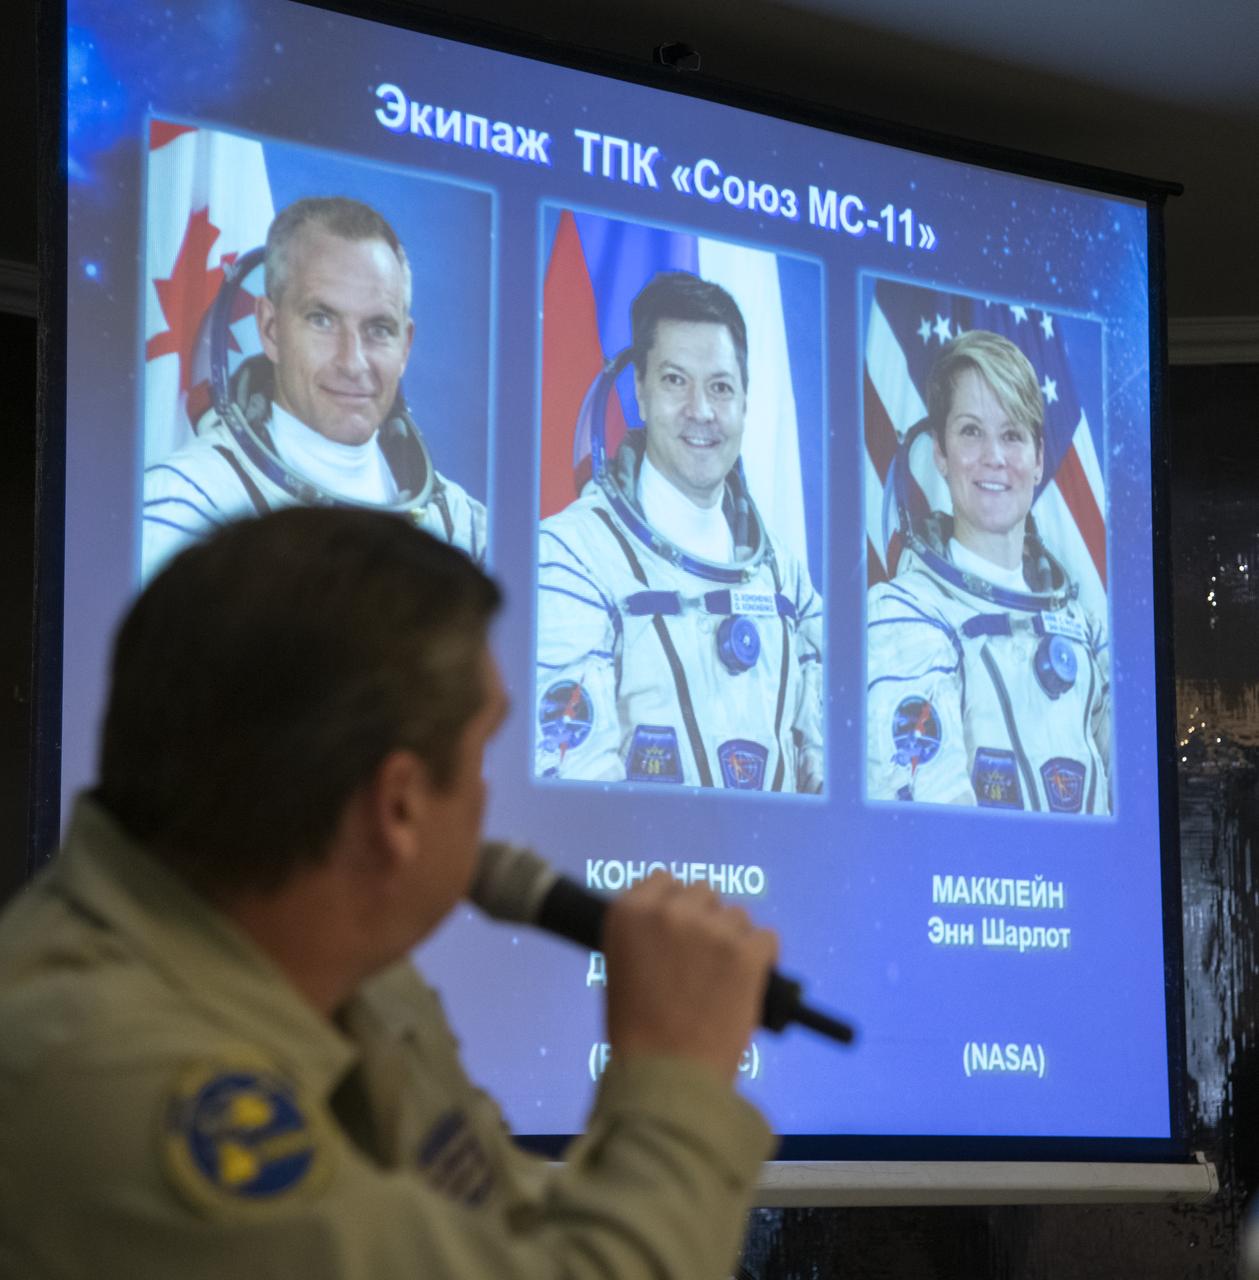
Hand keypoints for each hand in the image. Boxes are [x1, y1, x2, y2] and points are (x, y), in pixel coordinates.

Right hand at [602, 873, 778, 1082]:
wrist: (667, 1075)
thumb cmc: (637, 1030)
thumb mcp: (621, 967)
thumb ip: (645, 934)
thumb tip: (674, 921)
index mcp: (630, 912)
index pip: (662, 880)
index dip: (673, 905)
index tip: (678, 931)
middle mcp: (670, 911)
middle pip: (702, 892)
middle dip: (704, 920)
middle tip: (701, 960)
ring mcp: (711, 929)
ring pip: (736, 915)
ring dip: (733, 939)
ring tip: (723, 979)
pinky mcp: (747, 952)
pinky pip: (766, 937)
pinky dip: (761, 958)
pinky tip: (749, 981)